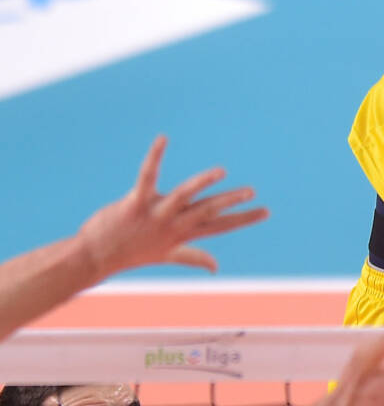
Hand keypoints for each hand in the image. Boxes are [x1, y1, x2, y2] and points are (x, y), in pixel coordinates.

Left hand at [77, 136, 268, 277]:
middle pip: (207, 210)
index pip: (220, 226)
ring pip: (184, 195)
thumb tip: (216, 267)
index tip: (266, 211)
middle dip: (230, 201)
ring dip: (202, 183)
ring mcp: (155, 214)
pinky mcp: (135, 203)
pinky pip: (147, 176)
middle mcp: (173, 225)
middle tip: (251, 192)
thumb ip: (194, 258)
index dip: (243, 219)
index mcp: (183, 235)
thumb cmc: (131, 253)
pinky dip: (155, 157)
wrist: (95, 258)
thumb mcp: (166, 256)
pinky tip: (163, 138)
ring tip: (221, 172)